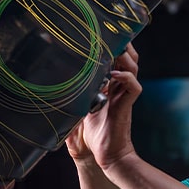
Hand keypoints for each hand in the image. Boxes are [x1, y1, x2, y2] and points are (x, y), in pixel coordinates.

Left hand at [66, 43, 141, 168]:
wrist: (106, 154)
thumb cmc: (94, 134)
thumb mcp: (81, 107)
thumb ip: (76, 93)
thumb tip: (54, 81)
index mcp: (111, 85)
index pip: (117, 59)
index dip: (114, 46)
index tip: (103, 34)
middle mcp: (120, 87)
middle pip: (129, 58)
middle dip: (123, 45)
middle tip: (111, 35)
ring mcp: (124, 95)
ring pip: (133, 67)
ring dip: (125, 56)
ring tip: (116, 49)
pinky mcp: (127, 105)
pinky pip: (133, 86)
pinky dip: (126, 77)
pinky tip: (114, 75)